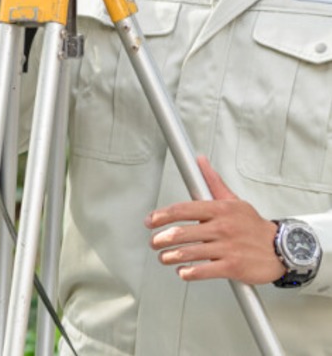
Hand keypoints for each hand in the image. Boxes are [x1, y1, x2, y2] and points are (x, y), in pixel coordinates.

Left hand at [144, 156, 283, 284]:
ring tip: (163, 258)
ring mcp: (227, 248)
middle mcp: (222, 227)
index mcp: (219, 209)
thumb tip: (200, 161)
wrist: (283, 248)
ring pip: (189, 253)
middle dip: (161, 239)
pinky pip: (203, 270)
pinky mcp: (233, 267)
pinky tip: (182, 272)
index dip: (161, 216)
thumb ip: (213, 182)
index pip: (182, 210)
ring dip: (170, 257)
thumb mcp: (234, 200)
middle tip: (154, 242)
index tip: (150, 221)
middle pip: (181, 233)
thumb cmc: (254, 226)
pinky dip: (188, 272)